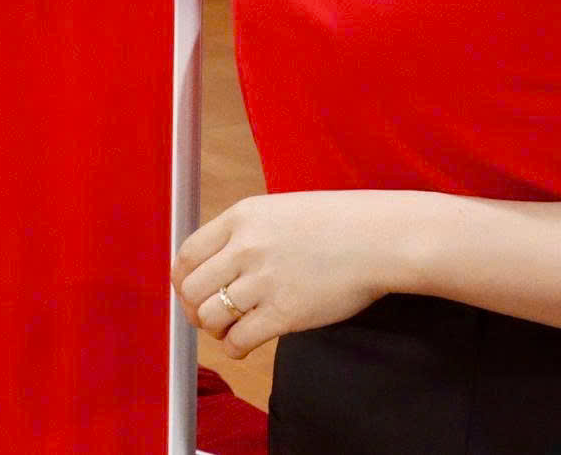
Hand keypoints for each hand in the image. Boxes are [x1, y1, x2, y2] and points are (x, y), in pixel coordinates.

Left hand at [173, 192, 418, 357]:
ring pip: (210, 317)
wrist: (378, 239)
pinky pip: (239, 340)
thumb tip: (214, 265)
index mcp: (241, 216)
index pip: (187, 254)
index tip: (189, 291)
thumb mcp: (278, 211)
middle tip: (209, 316)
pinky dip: (235, 348)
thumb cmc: (335, 224)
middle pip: (192, 289)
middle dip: (194, 308)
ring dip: (215, 329)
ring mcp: (264, 281)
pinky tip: (245, 344)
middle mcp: (245, 247)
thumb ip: (244, 233)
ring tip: (230, 329)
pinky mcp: (284, 313)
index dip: (183, 279)